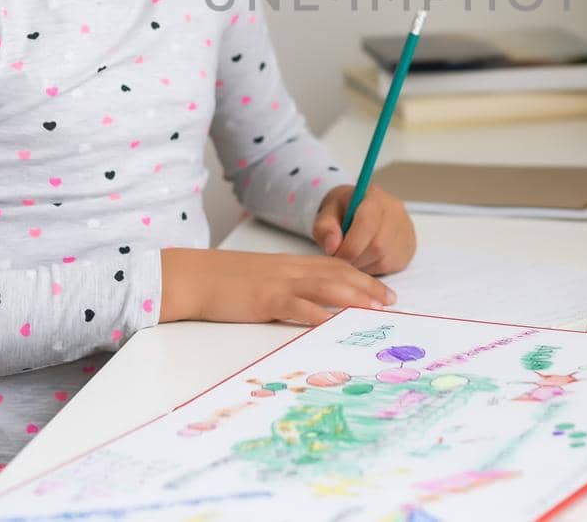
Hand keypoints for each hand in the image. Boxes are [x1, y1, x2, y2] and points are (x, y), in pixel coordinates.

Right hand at [156, 248, 396, 325]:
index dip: (362, 276)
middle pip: (338, 274)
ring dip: (354, 297)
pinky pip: (296, 305)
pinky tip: (333, 322)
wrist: (194, 276)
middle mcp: (291, 269)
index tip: (383, 290)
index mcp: (291, 265)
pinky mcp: (265, 299)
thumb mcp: (261, 279)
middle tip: (392, 301)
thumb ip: (286, 287)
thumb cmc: (224, 282)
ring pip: (325, 286)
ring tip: (375, 309)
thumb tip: (309, 305)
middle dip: (369, 287)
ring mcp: (279, 283)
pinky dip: (317, 313)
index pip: (335, 266)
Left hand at [312, 184, 416, 274]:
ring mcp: (405, 229)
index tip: (334, 254)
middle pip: (378, 245)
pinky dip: (373, 268)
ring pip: (384, 258)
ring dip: (362, 265)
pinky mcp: (409, 246)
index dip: (350, 246)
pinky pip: (390, 265)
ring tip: (351, 257)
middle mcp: (395, 211)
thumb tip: (332, 247)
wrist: (359, 208)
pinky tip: (364, 259)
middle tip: (340, 258)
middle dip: (355, 258)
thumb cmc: (342, 210)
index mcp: (374, 197)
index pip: (367, 224)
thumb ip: (325, 228)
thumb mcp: (327, 213)